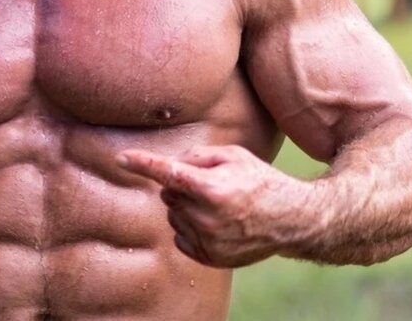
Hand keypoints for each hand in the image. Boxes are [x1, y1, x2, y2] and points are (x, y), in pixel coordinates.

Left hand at [117, 145, 307, 267]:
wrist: (289, 219)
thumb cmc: (259, 180)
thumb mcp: (233, 155)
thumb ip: (197, 155)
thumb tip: (170, 163)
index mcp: (212, 188)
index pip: (168, 173)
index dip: (143, 163)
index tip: (122, 158)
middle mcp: (206, 217)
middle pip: (168, 193)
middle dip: (179, 185)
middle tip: (208, 183)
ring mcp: (206, 240)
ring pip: (172, 214)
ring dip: (185, 206)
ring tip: (216, 203)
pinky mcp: (208, 257)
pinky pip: (179, 235)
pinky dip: (189, 225)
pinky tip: (213, 221)